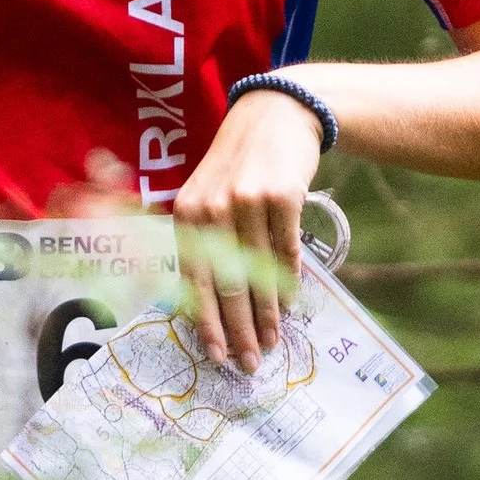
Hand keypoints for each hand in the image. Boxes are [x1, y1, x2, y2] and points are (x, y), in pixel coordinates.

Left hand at [173, 88, 320, 371]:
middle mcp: (212, 209)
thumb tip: (216, 304)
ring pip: (259, 276)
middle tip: (249, 364)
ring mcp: (248, 202)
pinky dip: (290, 284)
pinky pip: (287, 252)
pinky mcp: (282, 197)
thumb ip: (207, 240)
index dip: (206, 322)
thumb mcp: (208, 194)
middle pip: (226, 285)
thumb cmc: (238, 163)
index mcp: (187, 213)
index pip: (193, 281)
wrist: (274, 115)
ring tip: (273, 343)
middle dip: (239, 331)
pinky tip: (292, 308)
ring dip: (267, 316)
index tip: (217, 356)